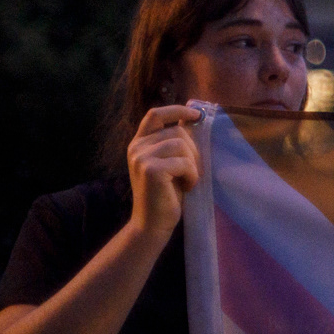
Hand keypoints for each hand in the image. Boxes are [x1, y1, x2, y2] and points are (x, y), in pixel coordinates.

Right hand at [127, 105, 201, 238]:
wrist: (152, 223)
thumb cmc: (166, 193)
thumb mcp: (169, 163)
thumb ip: (174, 142)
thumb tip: (192, 119)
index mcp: (139, 143)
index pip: (155, 114)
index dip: (177, 109)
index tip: (198, 114)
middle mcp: (136, 147)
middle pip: (177, 131)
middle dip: (192, 150)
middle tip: (190, 171)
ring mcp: (141, 158)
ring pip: (182, 145)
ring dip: (192, 164)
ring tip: (186, 180)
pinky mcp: (151, 170)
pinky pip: (184, 162)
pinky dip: (192, 175)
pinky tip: (185, 187)